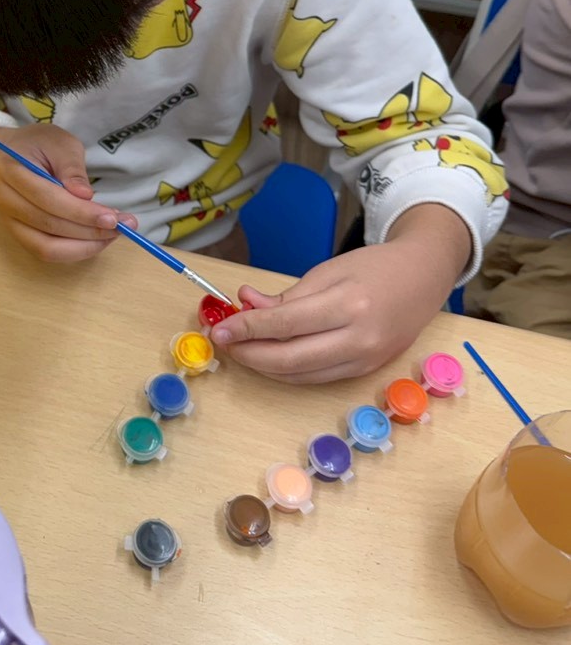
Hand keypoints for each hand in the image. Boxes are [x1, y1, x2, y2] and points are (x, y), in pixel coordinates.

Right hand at [0, 125, 138, 263]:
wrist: (19, 153)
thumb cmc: (42, 144)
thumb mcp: (62, 143)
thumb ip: (72, 168)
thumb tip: (85, 197)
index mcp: (11, 170)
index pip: (47, 198)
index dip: (80, 212)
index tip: (112, 218)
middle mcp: (3, 198)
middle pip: (47, 224)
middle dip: (88, 230)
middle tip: (121, 227)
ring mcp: (8, 219)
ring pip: (45, 246)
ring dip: (83, 246)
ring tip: (112, 236)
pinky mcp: (18, 233)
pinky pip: (45, 251)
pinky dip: (73, 251)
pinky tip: (95, 241)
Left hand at [209, 205, 471, 382]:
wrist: (424, 278)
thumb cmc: (374, 267)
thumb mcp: (328, 271)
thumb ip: (287, 295)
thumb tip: (246, 305)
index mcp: (349, 304)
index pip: (287, 323)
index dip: (248, 329)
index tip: (220, 329)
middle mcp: (359, 338)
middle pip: (292, 359)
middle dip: (250, 354)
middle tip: (224, 343)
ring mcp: (366, 360)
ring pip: (302, 375)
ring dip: (265, 366)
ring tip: (240, 349)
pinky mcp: (367, 371)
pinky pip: (317, 378)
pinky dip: (288, 371)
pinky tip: (269, 357)